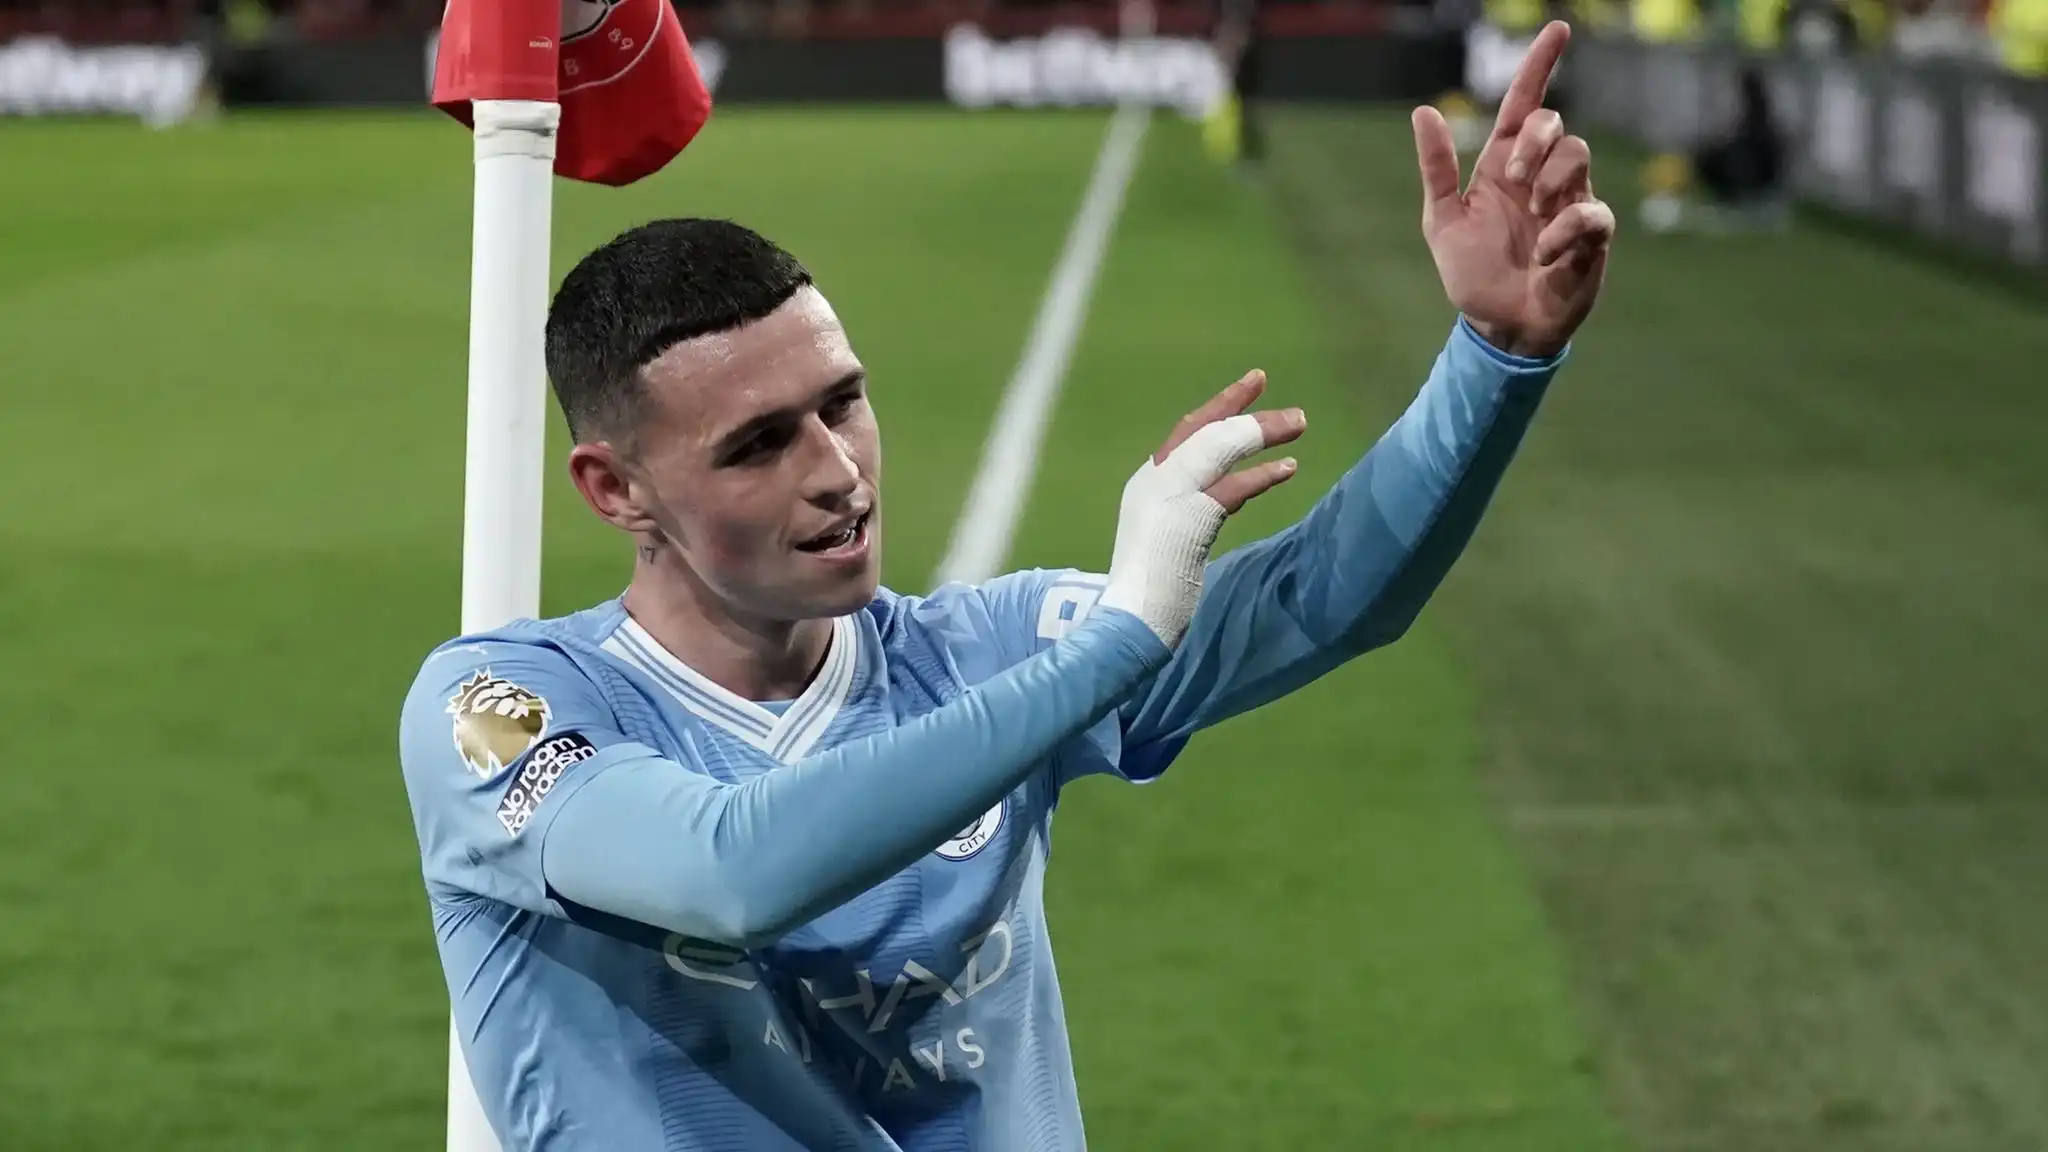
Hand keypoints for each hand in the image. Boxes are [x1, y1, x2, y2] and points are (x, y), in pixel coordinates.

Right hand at [1099, 372, 1305, 646]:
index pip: (1186, 435)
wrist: (1130, 622)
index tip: (1250, 389)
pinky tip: (1288, 471)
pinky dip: (1260, 476)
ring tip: (1299, 423)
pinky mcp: (1187, 519)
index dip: (1219, 410)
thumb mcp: (1175, 543)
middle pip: (1201, 431)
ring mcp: (1168, 499)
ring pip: (1219, 449)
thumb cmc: (1151, 595)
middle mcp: (1154, 483)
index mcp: (1148, 486)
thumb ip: (1196, 514)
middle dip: (1237, 405)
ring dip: (1261, 432)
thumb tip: (1228, 495)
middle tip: (1265, 380)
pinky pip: (1230, 486)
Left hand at [1411, 21, 1613, 358]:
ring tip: (1534, 217)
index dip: (1540, 66)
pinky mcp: (1592, 235)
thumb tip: (1424, 111)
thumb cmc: (1473, 274)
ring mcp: (1569, 202)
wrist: (1499, 325)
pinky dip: (1566, 228)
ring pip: (1578, 154)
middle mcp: (1540, 177)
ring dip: (1550, 180)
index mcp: (1502, 168)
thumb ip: (1436, 168)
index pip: (1524, 106)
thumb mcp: (1442, 221)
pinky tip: (1548, 253)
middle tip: (1512, 176)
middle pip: (1554, 123)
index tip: (1556, 30)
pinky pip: (1592, 211)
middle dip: (1533, 140)